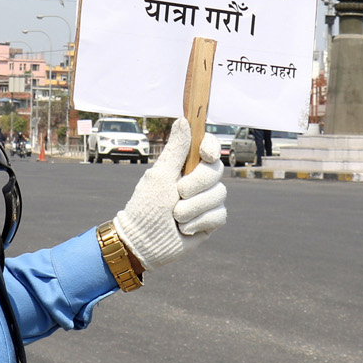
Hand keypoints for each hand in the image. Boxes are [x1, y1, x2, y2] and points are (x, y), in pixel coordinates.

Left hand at [111, 119, 227, 270]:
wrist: (142, 242)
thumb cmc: (145, 206)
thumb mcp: (160, 175)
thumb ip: (175, 150)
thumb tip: (183, 119)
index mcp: (186, 166)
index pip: (209, 148)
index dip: (212, 147)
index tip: (205, 154)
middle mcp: (199, 181)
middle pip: (216, 170)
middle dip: (196, 183)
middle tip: (178, 193)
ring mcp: (206, 200)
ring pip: (219, 194)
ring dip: (193, 207)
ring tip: (175, 216)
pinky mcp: (211, 220)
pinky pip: (219, 215)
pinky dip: (199, 221)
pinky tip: (184, 228)